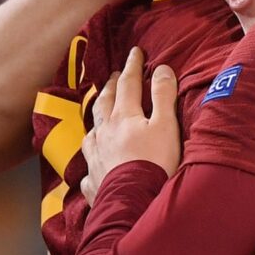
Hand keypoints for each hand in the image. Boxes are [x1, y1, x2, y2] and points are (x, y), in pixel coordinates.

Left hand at [80, 48, 179, 206]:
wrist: (134, 203)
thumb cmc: (154, 164)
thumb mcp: (166, 126)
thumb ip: (163, 96)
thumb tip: (161, 68)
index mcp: (124, 117)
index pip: (128, 84)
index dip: (132, 66)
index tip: (135, 52)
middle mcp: (104, 134)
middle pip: (104, 103)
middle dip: (109, 86)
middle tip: (112, 76)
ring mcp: (95, 158)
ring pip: (91, 132)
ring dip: (96, 119)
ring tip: (99, 115)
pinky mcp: (93, 181)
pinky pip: (88, 167)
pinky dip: (92, 160)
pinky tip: (93, 164)